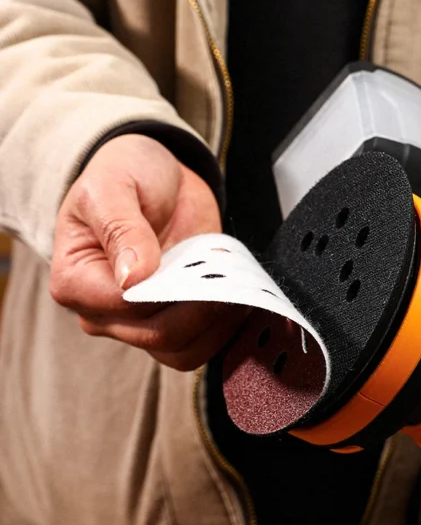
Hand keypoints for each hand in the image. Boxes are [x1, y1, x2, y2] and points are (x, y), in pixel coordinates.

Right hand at [51, 134, 243, 370]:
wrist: (158, 178)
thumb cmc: (125, 175)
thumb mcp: (113, 186)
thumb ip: (120, 228)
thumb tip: (132, 277)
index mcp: (76, 282)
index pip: (129, 307)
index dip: (172, 290)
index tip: (205, 263)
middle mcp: (103, 312)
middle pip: (160, 333)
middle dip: (202, 305)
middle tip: (227, 270)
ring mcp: (140, 322)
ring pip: (183, 349)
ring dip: (219, 320)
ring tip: (235, 281)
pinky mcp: (174, 321)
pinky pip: (201, 345)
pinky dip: (226, 327)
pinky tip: (239, 295)